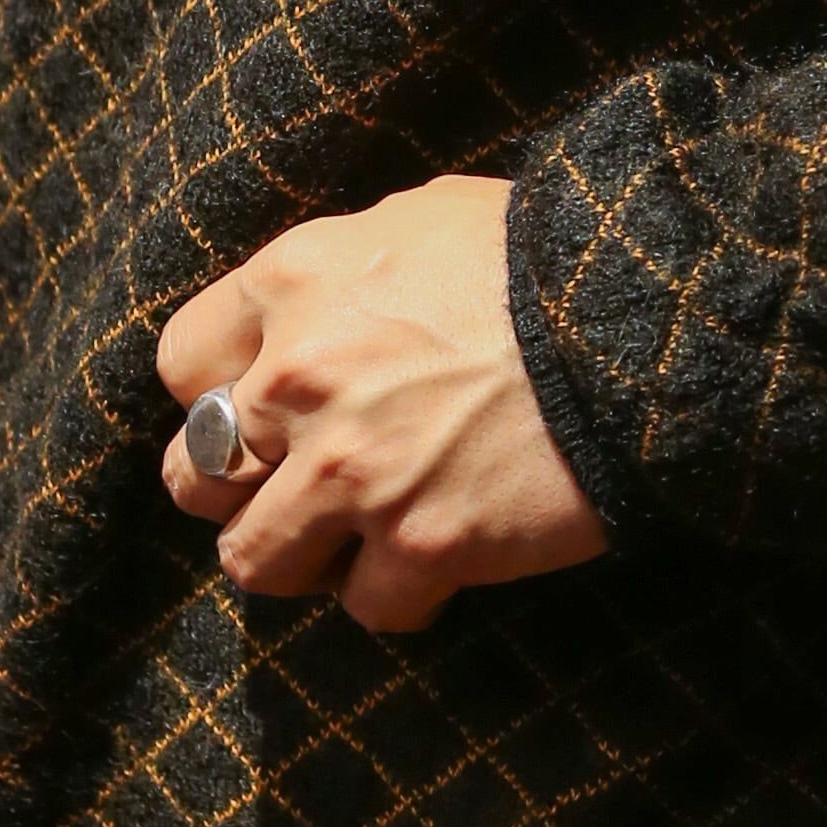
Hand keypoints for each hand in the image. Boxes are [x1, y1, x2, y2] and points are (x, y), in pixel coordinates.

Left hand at [154, 173, 606, 635]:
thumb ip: (342, 275)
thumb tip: (324, 312)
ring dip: (304, 557)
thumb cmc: (543, 254)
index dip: (219, 397)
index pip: (183, 366)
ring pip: (256, 561)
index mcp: (293, 283)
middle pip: (196, 476)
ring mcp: (352, 471)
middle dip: (242, 489)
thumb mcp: (418, 220)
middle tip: (296, 488)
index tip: (261, 412)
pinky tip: (439, 563)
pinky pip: (370, 606)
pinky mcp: (422, 542)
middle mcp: (299, 380)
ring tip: (354, 542)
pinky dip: (402, 595)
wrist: (644, 317)